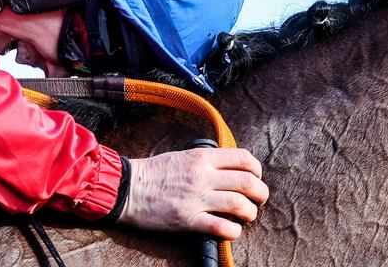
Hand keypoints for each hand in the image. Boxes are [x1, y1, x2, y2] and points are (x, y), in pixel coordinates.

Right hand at [117, 148, 268, 239]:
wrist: (126, 188)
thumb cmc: (153, 173)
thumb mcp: (181, 155)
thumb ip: (206, 161)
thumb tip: (230, 168)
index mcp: (201, 157)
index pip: (244, 158)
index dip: (257, 170)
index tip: (255, 178)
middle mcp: (202, 176)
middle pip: (248, 183)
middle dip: (260, 194)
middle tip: (257, 200)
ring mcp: (196, 198)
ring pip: (241, 205)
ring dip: (250, 213)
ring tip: (244, 216)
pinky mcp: (189, 220)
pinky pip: (223, 227)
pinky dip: (233, 231)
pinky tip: (229, 229)